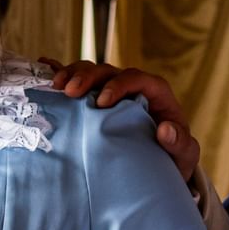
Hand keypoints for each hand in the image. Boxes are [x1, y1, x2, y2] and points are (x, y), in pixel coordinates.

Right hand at [47, 60, 198, 182]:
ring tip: (56, 86)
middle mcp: (131, 86)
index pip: (136, 78)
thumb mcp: (184, 154)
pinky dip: (61, 71)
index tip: (103, 102)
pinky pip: (77, 80)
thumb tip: (165, 130)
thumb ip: (180, 143)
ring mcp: (111, 91)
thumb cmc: (174, 156)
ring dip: (72, 75)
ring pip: (90, 72)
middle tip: (70, 91)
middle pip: (107, 71)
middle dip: (88, 76)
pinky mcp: (95, 99)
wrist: (161, 165)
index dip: (119, 84)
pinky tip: (43, 64)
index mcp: (154, 92)